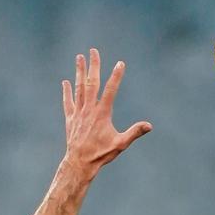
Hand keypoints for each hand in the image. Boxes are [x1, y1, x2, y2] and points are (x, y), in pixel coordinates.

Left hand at [62, 48, 151, 179]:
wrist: (80, 163)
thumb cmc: (101, 154)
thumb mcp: (120, 144)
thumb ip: (134, 132)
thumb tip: (149, 126)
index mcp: (102, 114)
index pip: (111, 90)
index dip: (116, 76)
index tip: (120, 63)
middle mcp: (89, 110)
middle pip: (92, 83)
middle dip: (94, 66)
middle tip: (94, 51)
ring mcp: (78, 113)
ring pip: (79, 88)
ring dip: (79, 72)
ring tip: (79, 57)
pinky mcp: (70, 119)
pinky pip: (68, 102)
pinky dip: (67, 92)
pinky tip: (65, 82)